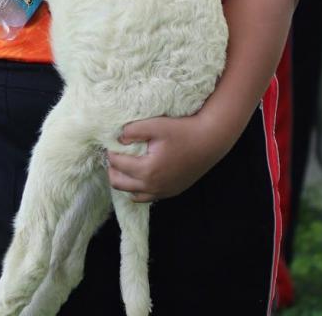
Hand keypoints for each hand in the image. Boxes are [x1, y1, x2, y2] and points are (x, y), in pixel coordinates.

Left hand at [107, 113, 226, 202]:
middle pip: (119, 184)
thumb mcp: (156, 125)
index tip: (112, 143)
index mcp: (147, 170)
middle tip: (116, 154)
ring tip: (127, 165)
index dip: (111, 152)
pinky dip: (139, 188)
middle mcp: (153, 186)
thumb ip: (132, 130)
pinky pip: (147, 197)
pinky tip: (141, 174)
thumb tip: (118, 139)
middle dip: (113, 169)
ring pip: (132, 195)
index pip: (117, 164)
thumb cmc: (183, 130)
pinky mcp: (171, 192)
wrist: (210, 140)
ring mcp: (163, 192)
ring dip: (125, 181)